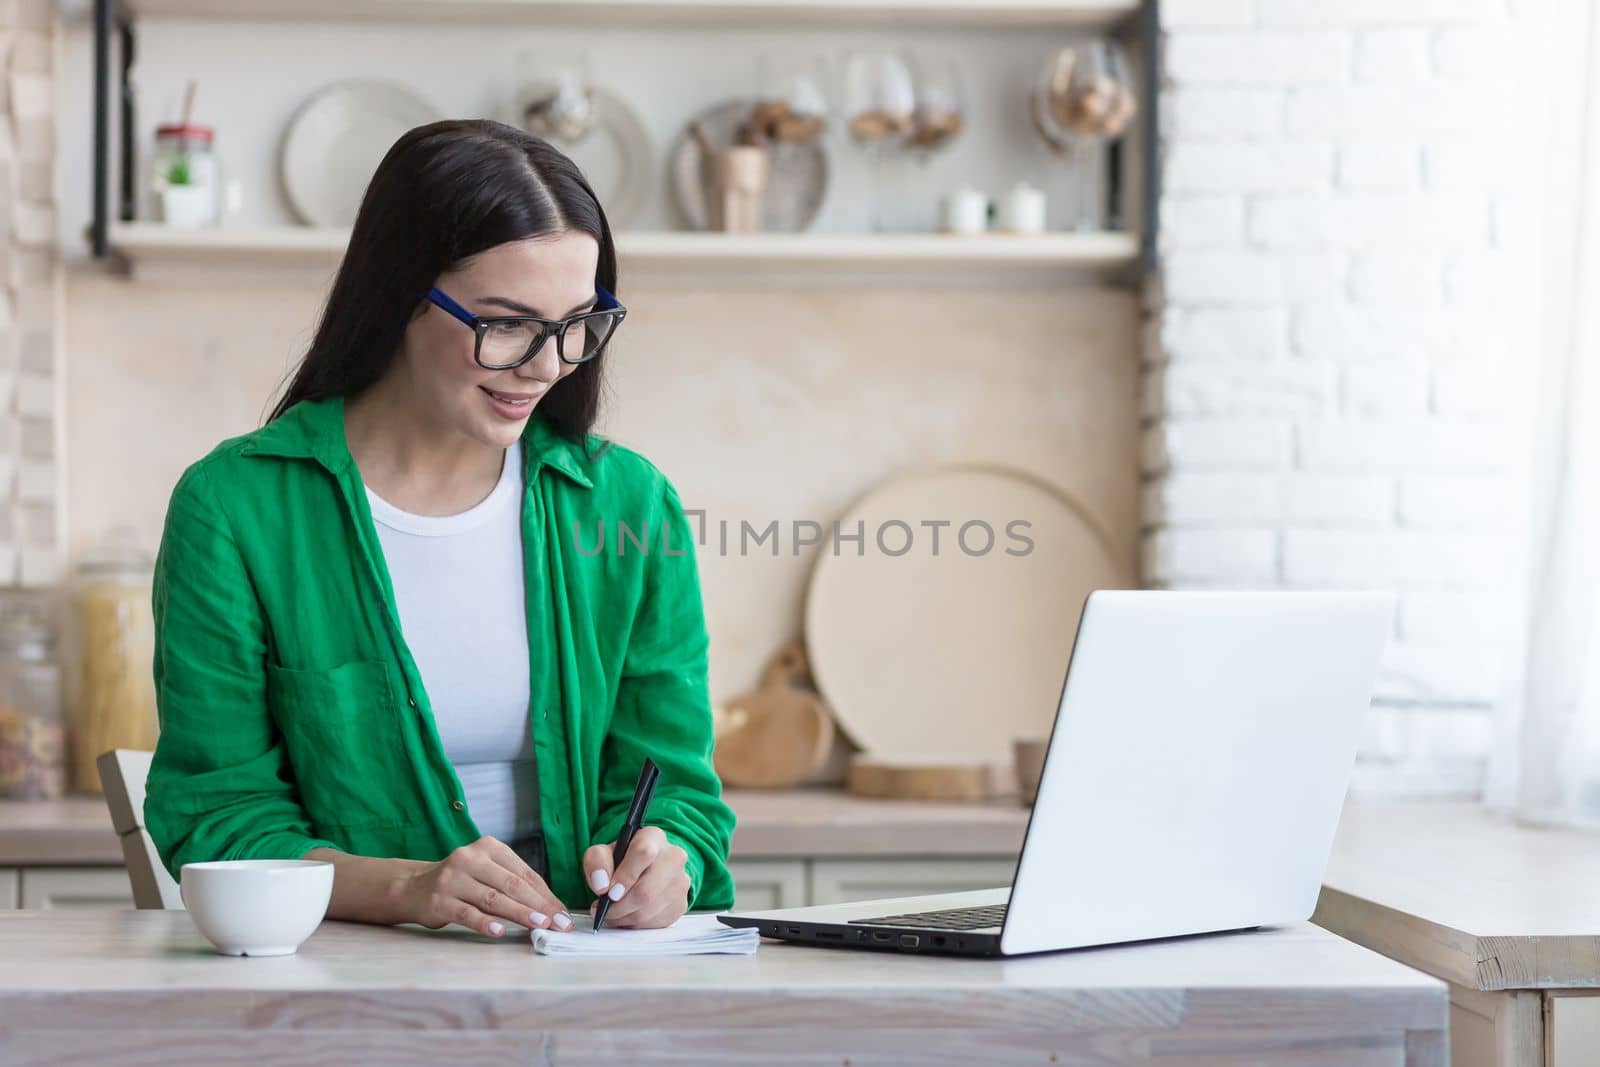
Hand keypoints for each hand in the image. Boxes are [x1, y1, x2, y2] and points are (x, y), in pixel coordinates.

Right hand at [405, 835, 573, 937]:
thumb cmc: (461, 882)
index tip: (563, 914)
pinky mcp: (439, 901)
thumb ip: (514, 885)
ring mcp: (453, 879)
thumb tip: (551, 908)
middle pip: (512, 884)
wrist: (413, 887)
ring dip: (519, 913)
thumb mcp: (487, 873)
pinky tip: (500, 931)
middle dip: (539, 905)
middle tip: (558, 923)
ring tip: (540, 925)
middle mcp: (470, 858)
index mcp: (488, 847)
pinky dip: (485, 922)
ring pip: (493, 898)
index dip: (546, 895)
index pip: (524, 873)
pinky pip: (467, 913)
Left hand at [582, 826, 689, 928]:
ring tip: (611, 913)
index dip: (625, 876)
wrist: (643, 870)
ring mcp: (681, 882)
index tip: (609, 892)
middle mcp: (673, 857)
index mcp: (653, 837)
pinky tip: (627, 916)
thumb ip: (596, 862)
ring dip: (624, 917)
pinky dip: (635, 924)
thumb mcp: (602, 853)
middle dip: (619, 906)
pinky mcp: (681, 904)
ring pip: (649, 910)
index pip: (644, 853)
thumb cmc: (623, 860)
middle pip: (646, 890)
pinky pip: (655, 922)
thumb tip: (601, 886)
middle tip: (603, 909)